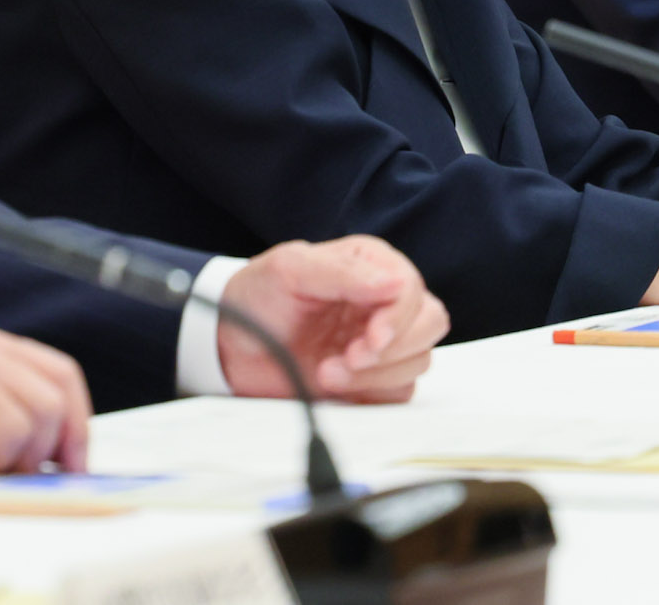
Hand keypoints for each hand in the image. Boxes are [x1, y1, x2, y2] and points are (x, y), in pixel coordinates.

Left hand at [217, 237, 448, 403]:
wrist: (229, 344)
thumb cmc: (258, 296)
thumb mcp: (291, 270)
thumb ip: (343, 273)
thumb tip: (395, 281)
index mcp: (370, 264)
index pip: (411, 289)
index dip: (398, 318)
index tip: (370, 339)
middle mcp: (382, 300)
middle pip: (429, 323)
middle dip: (393, 349)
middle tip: (349, 357)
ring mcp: (381, 340)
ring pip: (418, 360)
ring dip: (376, 374)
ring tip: (328, 371)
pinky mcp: (373, 377)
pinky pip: (400, 391)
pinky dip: (372, 393)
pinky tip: (336, 386)